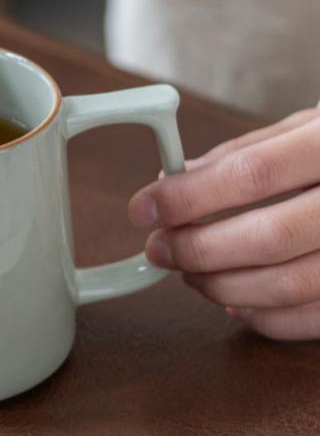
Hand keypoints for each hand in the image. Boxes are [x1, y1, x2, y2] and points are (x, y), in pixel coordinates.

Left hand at [129, 107, 319, 339]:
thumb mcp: (311, 125)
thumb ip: (247, 152)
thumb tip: (176, 178)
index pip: (250, 173)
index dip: (188, 196)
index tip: (142, 208)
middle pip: (269, 237)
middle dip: (198, 249)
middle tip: (159, 249)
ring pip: (294, 285)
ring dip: (225, 286)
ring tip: (188, 275)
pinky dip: (270, 319)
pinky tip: (236, 303)